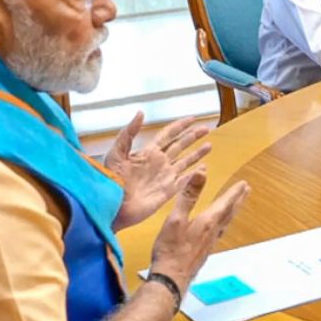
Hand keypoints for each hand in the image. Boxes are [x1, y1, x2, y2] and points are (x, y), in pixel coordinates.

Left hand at [107, 112, 211, 230]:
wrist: (112, 207)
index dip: (180, 125)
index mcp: (148, 152)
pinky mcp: (168, 191)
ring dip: (197, 153)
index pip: (168, 134)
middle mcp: (159, 162)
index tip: (192, 118)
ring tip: (209, 145)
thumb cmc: (111, 180)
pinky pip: (185, 181)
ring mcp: (165, 177)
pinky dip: (195, 175)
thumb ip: (128, 133)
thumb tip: (141, 113)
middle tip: (206, 128)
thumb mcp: (116, 153)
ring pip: (185, 161)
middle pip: (180, 145)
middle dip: (193, 137)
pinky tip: (203, 168)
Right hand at [150, 172, 249, 290]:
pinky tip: (218, 228)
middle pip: (229, 213)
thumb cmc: (171, 250)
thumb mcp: (176, 218)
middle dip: (238, 200)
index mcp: (207, 222)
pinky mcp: (204, 252)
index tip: (244, 184)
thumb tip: (202, 173)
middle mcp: (212, 232)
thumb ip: (189, 196)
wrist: (171, 280)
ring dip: (232, 211)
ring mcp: (209, 243)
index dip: (234, 192)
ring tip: (236, 205)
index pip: (224, 203)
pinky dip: (223, 224)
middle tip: (247, 191)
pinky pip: (219, 232)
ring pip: (225, 223)